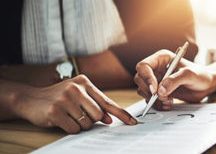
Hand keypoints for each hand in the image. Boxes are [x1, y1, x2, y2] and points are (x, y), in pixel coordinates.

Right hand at [15, 75, 135, 133]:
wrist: (30, 99)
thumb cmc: (58, 98)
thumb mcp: (78, 95)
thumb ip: (95, 105)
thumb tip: (109, 119)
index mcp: (84, 83)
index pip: (107, 101)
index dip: (121, 113)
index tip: (133, 122)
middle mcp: (76, 89)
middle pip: (99, 115)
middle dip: (91, 120)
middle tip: (78, 114)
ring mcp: (65, 100)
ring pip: (87, 123)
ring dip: (80, 124)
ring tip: (68, 115)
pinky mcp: (55, 112)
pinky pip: (74, 128)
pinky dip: (70, 128)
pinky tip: (62, 120)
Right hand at [134, 50, 215, 109]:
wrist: (206, 85)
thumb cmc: (201, 75)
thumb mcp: (190, 75)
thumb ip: (175, 80)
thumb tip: (160, 91)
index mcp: (161, 58)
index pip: (143, 66)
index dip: (146, 78)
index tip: (155, 90)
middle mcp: (156, 68)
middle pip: (140, 79)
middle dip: (150, 91)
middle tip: (164, 98)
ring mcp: (156, 80)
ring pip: (143, 91)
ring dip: (154, 99)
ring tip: (169, 101)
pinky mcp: (159, 91)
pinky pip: (150, 99)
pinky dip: (157, 104)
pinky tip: (168, 104)